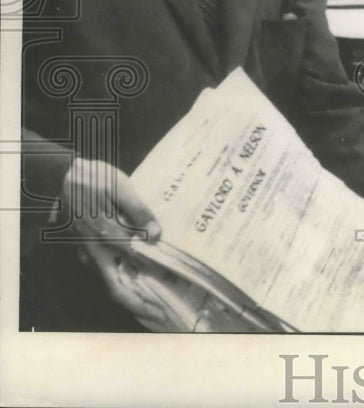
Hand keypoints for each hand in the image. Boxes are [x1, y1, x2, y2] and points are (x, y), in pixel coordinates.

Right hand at [62, 157, 164, 323]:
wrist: (61, 175)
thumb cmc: (94, 178)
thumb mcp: (121, 187)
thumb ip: (139, 211)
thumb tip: (155, 235)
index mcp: (104, 234)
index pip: (135, 262)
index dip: (154, 274)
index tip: (174, 283)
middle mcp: (94, 250)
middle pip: (115, 287)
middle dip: (138, 305)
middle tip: (161, 314)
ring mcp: (87, 252)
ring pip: (108, 282)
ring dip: (131, 295)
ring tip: (155, 301)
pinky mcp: (85, 249)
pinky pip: (104, 271)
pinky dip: (121, 280)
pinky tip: (139, 278)